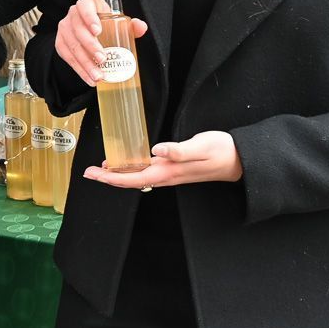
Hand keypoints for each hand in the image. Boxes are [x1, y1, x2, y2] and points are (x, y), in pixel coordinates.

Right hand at [55, 0, 147, 87]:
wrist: (90, 32)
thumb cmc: (105, 25)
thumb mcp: (118, 22)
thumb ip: (131, 25)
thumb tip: (141, 27)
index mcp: (87, 4)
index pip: (84, 6)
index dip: (89, 17)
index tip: (97, 31)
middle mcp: (73, 15)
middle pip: (78, 30)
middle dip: (90, 46)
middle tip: (103, 59)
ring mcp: (65, 30)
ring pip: (72, 46)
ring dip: (85, 63)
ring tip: (98, 75)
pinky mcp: (61, 44)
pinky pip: (68, 58)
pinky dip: (79, 69)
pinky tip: (89, 78)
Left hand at [82, 130, 242, 189]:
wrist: (240, 159)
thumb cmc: (222, 151)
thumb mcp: (201, 147)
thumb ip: (179, 150)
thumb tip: (156, 151)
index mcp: (169, 171)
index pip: (134, 178)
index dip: (111, 178)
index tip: (93, 174)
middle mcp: (167, 175)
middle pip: (131, 180)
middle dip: (109, 178)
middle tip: (88, 172)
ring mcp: (171, 173)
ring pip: (138, 177)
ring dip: (119, 174)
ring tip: (102, 168)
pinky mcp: (176, 168)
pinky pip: (148, 171)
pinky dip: (133, 168)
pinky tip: (128, 163)